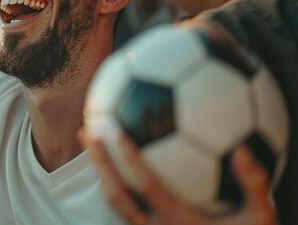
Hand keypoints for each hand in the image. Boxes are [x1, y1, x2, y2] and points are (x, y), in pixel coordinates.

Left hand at [81, 131, 278, 224]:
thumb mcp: (260, 218)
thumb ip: (253, 185)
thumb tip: (243, 150)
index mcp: (178, 221)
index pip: (148, 187)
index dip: (133, 161)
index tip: (119, 133)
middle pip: (117, 198)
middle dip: (99, 165)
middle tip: (87, 132)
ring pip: (112, 204)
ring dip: (98, 172)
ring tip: (88, 141)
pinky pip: (120, 207)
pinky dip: (109, 182)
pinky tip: (106, 160)